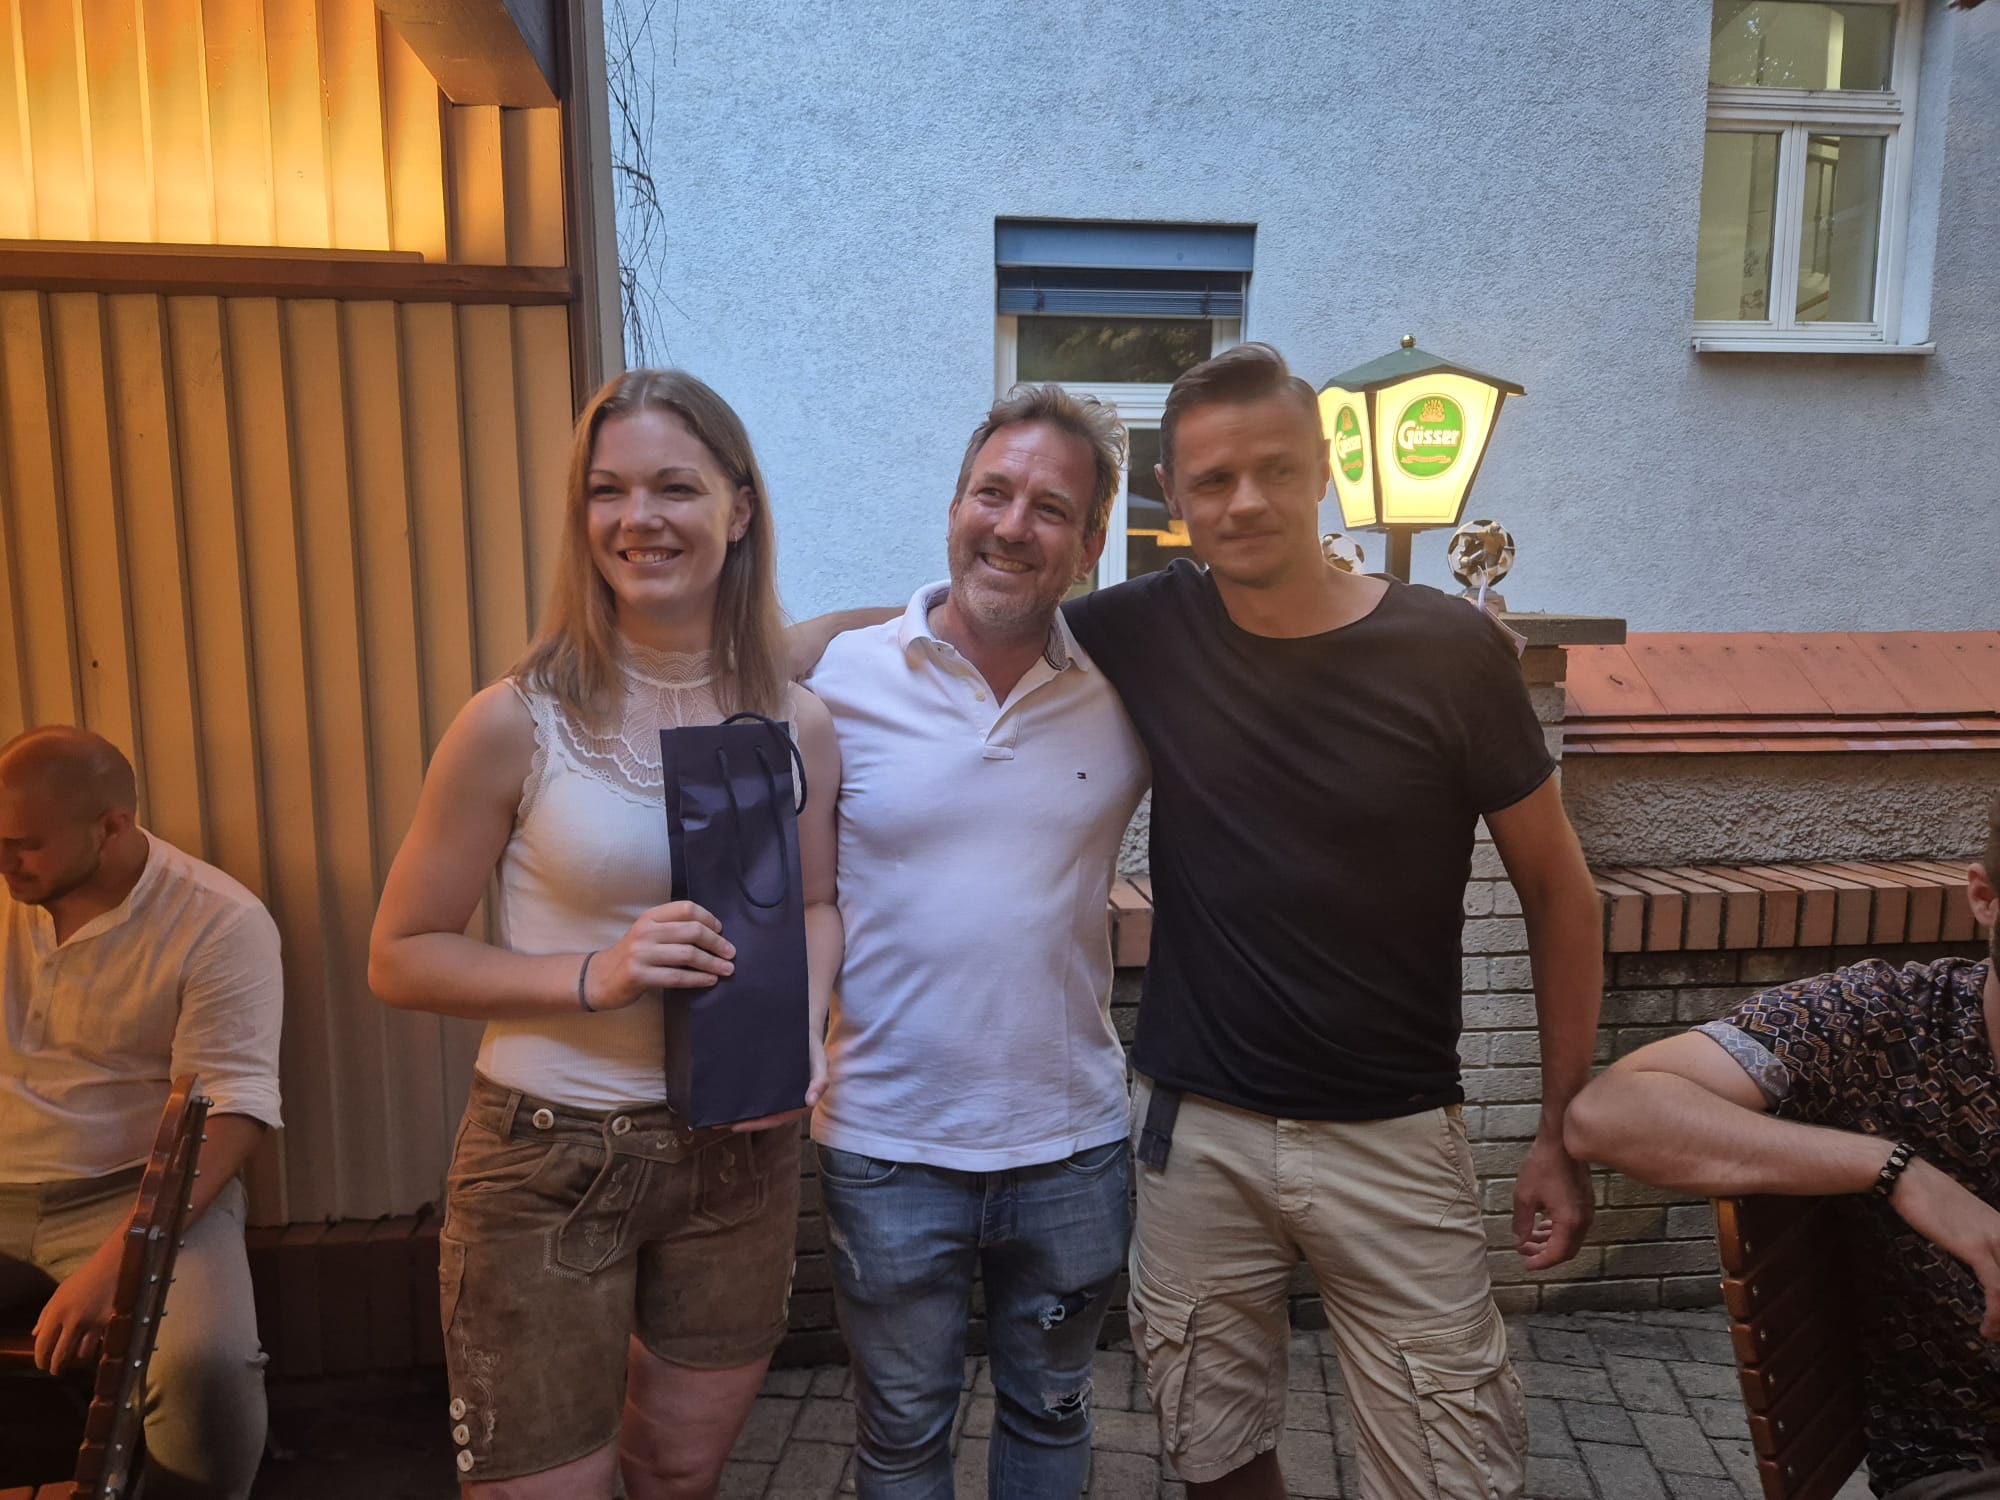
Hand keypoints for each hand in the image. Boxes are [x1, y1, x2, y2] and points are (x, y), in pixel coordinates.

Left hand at [34, 1232, 124, 1373]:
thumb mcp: (60, 1292)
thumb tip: (36, 1334)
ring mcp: (93, 1323)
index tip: (42, 1365)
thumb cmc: (86, 1277)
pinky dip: (96, 1352)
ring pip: (82, 1355)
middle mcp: (73, 1320)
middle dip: (57, 1367)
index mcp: (57, 1311)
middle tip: (58, 1371)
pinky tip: (95, 1351)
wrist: (115, 1265)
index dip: (41, 1359)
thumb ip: (46, 1314)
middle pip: (61, 1355)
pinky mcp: (110, 1323)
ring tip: (77, 1361)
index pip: (43, 1345)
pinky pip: (101, 1347)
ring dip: (78, 1362)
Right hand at [587, 901, 734, 1009]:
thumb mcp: (649, 934)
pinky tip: (710, 980)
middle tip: (731, 953)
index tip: (721, 931)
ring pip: (687, 954)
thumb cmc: (633, 956)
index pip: (686, 908)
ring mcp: (641, 953)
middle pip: (692, 931)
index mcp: (650, 916)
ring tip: (727, 969)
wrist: (599, 978)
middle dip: (716, 942)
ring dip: (712, 963)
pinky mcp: (639, 975)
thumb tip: (713, 933)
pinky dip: (698, 978)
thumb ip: (673, 929)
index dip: (708, 919)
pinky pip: (676, 976)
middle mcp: (646, 931)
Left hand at [728, 1022, 827, 1133]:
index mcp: (799, 1102)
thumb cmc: (813, 1046)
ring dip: (742, 1109)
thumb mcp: (820, 1062)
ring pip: (759, 1105)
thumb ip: (820, 1081)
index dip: (756, 1124)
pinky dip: (745, 1094)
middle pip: (764, 1115)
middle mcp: (787, 1100)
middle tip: (721, 1121)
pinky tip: (730, 1091)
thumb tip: (810, 1102)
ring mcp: (778, 1091)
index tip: (736, 1125)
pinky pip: (757, 1091)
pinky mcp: (771, 1081)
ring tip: (721, 1110)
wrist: (805, 1026)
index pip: (775, 1119)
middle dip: (744, 1120)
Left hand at [1513, 1129, 1593, 1269]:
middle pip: (1566, 1250)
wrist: (1562, 1142)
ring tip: (1529, 1237)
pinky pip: (1574, 1226)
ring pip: (1570, 1238)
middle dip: (1544, 1253)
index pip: (1556, 1254)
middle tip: (1524, 1251)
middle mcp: (1583, 1220)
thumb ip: (1521, 1224)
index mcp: (1569, 1222)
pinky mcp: (1586, 1203)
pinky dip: (1558, 1230)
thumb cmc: (1542, 1166)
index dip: (1540, 1263)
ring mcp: (1587, 1212)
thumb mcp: (1524, 1196)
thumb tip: (1519, 1242)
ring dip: (1550, 1241)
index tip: (1526, 1265)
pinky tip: (1542, 1224)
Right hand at [1888, 1155, 1999, 1338]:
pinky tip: (1986, 1327)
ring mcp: (1994, 1240)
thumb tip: (1978, 1258)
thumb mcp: (1961, 1220)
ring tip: (1995, 1335)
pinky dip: (1996, 1313)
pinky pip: (1997, 1288)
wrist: (1907, 1177)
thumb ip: (1977, 1239)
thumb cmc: (1928, 1196)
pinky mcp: (1976, 1248)